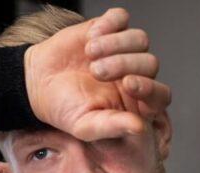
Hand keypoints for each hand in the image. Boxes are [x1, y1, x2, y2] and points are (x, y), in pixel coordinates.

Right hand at [24, 7, 171, 140]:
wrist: (39, 84)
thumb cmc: (65, 109)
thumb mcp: (86, 126)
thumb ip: (113, 127)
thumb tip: (140, 128)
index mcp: (136, 103)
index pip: (160, 95)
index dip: (150, 88)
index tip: (127, 84)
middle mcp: (135, 75)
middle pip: (151, 63)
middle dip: (124, 64)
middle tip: (96, 72)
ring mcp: (124, 51)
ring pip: (140, 39)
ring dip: (116, 44)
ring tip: (90, 53)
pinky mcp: (108, 29)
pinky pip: (121, 18)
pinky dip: (108, 24)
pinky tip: (90, 37)